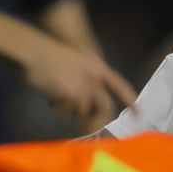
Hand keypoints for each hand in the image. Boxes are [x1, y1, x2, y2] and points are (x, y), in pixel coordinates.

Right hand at [20, 36, 139, 128]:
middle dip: (92, 115)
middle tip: (81, 119)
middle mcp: (94, 77)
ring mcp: (84, 86)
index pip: (118, 84)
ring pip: (82, 110)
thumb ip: (85, 80)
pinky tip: (50, 94)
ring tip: (55, 93)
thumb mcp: (75, 62)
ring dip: (68, 107)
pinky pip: (67, 110)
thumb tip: (87, 104)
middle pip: (103, 105)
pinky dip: (58, 107)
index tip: (139, 114)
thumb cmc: (48, 55)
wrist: (33, 52)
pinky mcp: (72, 95)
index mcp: (97, 66)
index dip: (129, 99)